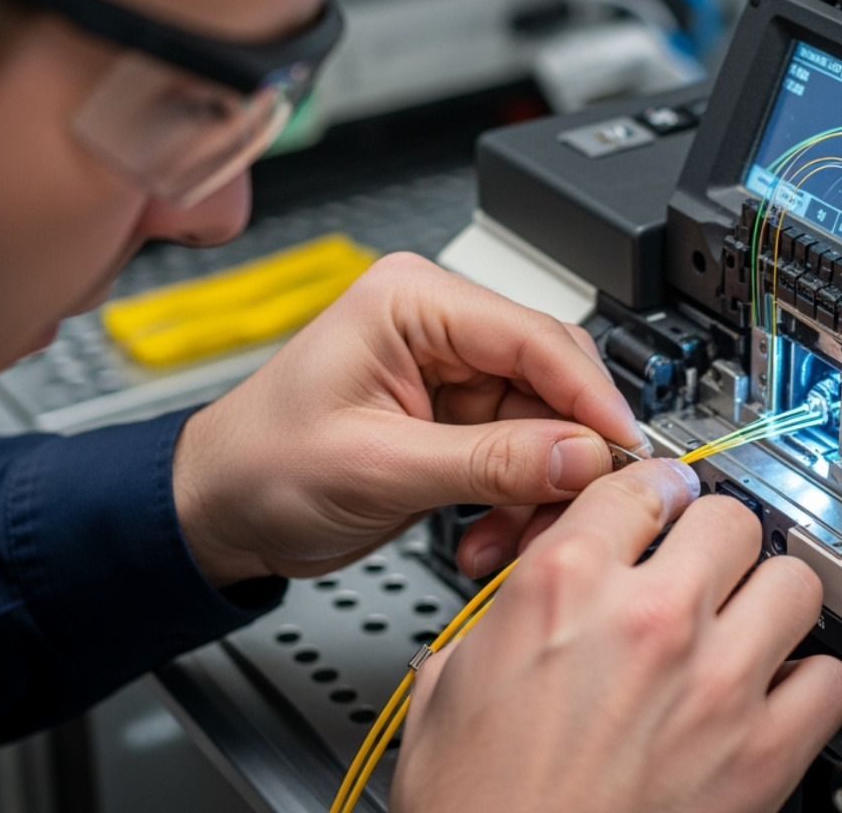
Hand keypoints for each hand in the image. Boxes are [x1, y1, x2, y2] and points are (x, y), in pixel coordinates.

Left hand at [171, 252, 647, 585]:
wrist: (216, 512)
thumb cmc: (259, 465)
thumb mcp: (379, 467)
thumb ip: (489, 461)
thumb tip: (582, 456)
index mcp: (413, 300)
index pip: (535, 336)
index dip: (589, 397)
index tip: (625, 451)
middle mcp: (440, 326)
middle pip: (552, 381)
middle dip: (566, 453)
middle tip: (576, 509)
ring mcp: (451, 375)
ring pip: (546, 427)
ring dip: (539, 491)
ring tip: (510, 542)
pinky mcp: (456, 420)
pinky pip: (520, 457)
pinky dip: (516, 503)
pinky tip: (488, 540)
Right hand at [392, 459, 841, 812]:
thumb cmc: (477, 807)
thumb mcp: (448, 686)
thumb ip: (497, 620)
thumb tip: (519, 604)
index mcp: (564, 586)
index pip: (639, 483)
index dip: (648, 491)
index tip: (659, 504)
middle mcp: (650, 618)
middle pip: (728, 518)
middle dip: (713, 536)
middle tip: (699, 564)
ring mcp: (717, 683)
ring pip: (793, 582)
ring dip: (768, 596)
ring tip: (744, 620)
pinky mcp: (763, 754)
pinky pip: (828, 681)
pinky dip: (807, 682)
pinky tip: (772, 693)